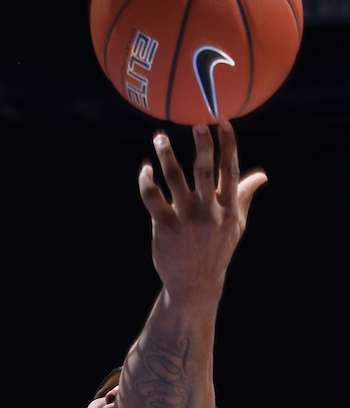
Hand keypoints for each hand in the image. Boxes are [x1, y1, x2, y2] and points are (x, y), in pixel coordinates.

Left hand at [139, 122, 266, 302]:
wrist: (195, 284)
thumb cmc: (217, 249)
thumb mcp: (236, 225)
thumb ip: (244, 196)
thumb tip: (262, 175)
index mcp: (228, 208)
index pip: (231, 170)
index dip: (229, 145)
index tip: (224, 122)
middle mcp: (209, 212)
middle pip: (206, 172)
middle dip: (203, 146)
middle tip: (197, 123)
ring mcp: (186, 219)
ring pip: (175, 180)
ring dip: (166, 155)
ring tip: (159, 137)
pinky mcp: (165, 227)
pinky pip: (153, 198)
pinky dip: (147, 181)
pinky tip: (145, 169)